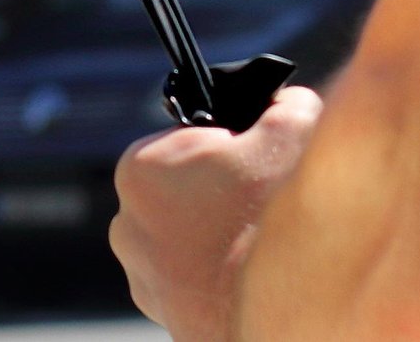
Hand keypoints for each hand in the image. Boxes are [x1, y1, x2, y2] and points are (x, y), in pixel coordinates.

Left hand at [110, 86, 322, 341]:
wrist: (291, 300)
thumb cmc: (280, 208)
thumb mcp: (292, 123)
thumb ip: (279, 101)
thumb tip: (279, 101)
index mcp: (139, 169)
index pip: (184, 141)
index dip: (225, 147)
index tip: (252, 162)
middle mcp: (127, 227)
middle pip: (181, 192)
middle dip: (217, 193)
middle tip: (259, 201)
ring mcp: (143, 279)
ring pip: (185, 240)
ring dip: (216, 236)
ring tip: (256, 241)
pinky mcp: (167, 318)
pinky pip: (191, 282)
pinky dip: (216, 276)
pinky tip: (247, 273)